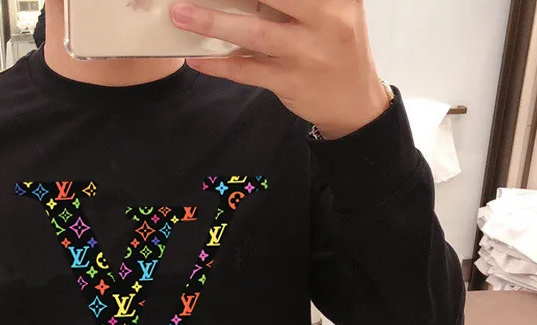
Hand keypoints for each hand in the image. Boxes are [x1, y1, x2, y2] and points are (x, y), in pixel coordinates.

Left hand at [170, 0, 389, 138]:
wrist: (355, 102)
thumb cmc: (336, 47)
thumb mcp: (333, 11)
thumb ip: (298, 1)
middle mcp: (326, 20)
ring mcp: (307, 54)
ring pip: (253, 34)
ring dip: (212, 22)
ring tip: (181, 14)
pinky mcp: (291, 82)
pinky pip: (247, 71)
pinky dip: (219, 64)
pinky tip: (197, 58)